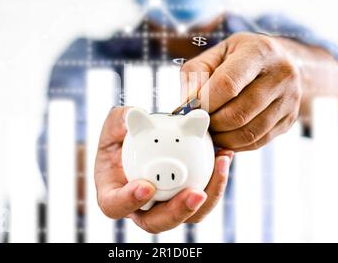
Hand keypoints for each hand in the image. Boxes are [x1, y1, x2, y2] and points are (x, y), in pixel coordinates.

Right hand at [95, 107, 232, 232]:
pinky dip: (216, 180)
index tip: (146, 187)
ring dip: (208, 196)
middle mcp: (139, 206)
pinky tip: (224, 156)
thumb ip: (121, 120)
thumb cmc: (123, 134)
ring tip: (220, 166)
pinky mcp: (186, 197)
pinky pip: (203, 197)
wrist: (146, 138)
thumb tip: (134, 115)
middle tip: (196, 193)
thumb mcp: (116, 123)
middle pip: (156, 222)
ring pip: (187, 215)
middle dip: (178, 212)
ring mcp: (164, 205)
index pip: (115, 206)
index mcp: (113, 193)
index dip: (129, 201)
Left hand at [181, 32, 301, 151]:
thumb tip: (187, 104)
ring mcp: (290, 99)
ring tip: (210, 131)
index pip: (228, 84)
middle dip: (212, 123)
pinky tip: (225, 137)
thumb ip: (194, 75)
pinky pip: (258, 142)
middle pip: (239, 113)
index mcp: (259, 51)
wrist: (277, 61)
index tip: (191, 109)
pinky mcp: (290, 120)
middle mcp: (281, 74)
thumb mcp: (214, 54)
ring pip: (249, 132)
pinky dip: (236, 145)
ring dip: (222, 138)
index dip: (205, 102)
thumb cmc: (238, 57)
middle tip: (198, 123)